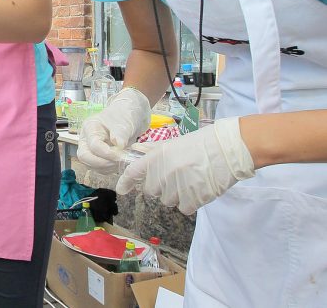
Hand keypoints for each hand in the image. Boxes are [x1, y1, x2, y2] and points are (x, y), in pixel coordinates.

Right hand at [77, 87, 151, 170]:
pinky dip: (109, 169)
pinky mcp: (96, 156)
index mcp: (90, 127)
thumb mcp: (124, 122)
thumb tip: (119, 145)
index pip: (94, 145)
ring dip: (106, 167)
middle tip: (118, 162)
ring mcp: (89, 148)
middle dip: (102, 163)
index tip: (121, 156)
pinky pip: (99, 168)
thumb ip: (120, 133)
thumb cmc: (124, 116)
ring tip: (121, 161)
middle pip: (84, 157)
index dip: (107, 154)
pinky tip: (120, 162)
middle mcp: (86, 139)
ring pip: (90, 165)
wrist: (128, 117)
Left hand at [116, 117, 254, 213]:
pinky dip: (190, 202)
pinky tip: (199, 189)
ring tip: (191, 181)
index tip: (122, 189)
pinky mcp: (192, 199)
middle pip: (151, 190)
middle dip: (160, 187)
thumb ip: (154, 150)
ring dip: (176, 195)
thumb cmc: (202, 143)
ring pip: (168, 200)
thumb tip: (137, 149)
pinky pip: (183, 207)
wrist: (228, 149)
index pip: (133, 172)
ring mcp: (177, 187)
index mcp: (157, 156)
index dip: (125, 182)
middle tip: (176, 177)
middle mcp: (163, 173)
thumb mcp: (174, 142)